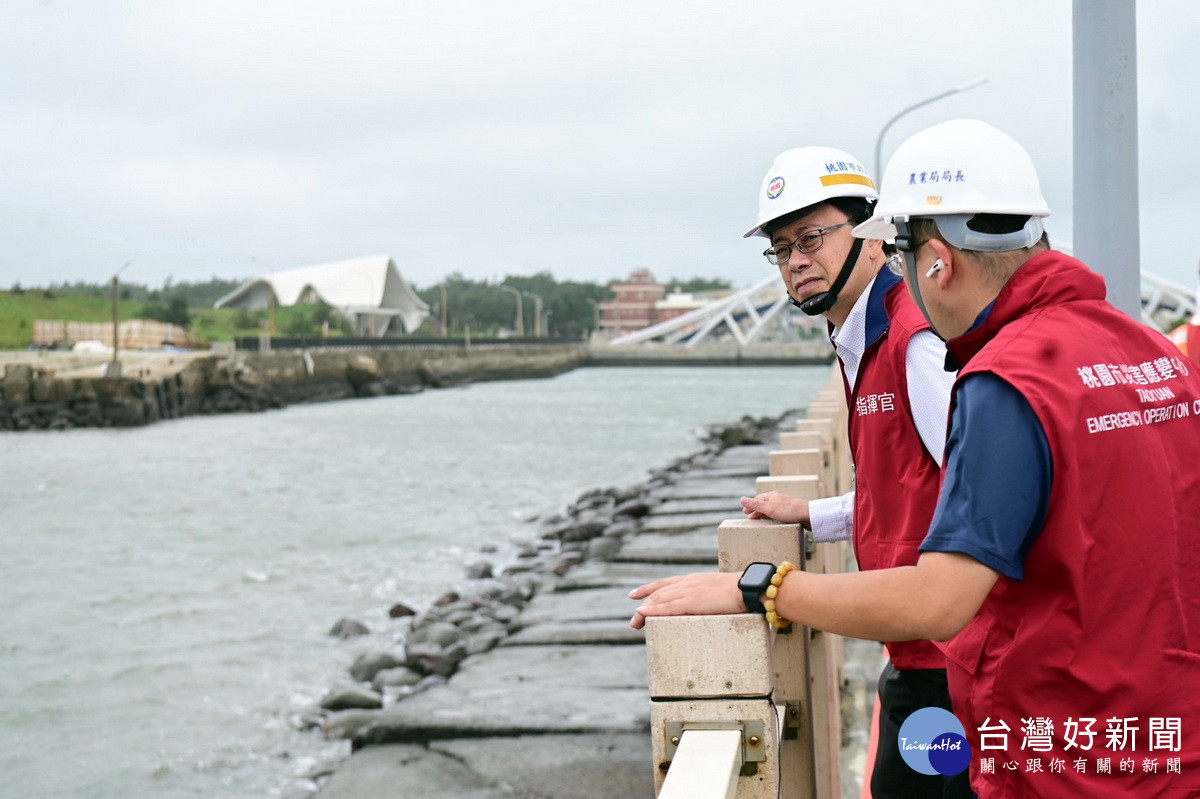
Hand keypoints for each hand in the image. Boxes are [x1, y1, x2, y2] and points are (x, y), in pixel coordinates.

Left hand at [628, 571, 743, 628]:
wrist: (750, 587)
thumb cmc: (743, 591)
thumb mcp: (722, 591)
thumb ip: (712, 597)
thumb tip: (713, 605)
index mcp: (695, 579)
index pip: (666, 583)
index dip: (649, 588)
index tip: (636, 594)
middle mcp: (688, 583)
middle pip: (659, 592)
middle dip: (644, 604)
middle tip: (634, 617)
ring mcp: (689, 591)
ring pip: (659, 600)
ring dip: (644, 611)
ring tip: (634, 622)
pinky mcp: (692, 602)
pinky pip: (667, 607)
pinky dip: (652, 610)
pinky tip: (641, 613)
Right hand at [740, 491, 809, 524]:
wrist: (808, 515)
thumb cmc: (789, 511)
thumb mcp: (769, 508)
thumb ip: (755, 504)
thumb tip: (741, 499)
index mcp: (772, 495)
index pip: (758, 499)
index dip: (751, 506)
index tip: (745, 513)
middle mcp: (778, 499)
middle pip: (764, 504)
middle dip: (756, 511)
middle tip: (751, 519)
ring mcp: (785, 505)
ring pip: (771, 509)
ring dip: (764, 514)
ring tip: (759, 522)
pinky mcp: (791, 512)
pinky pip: (778, 514)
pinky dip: (772, 517)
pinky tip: (773, 522)